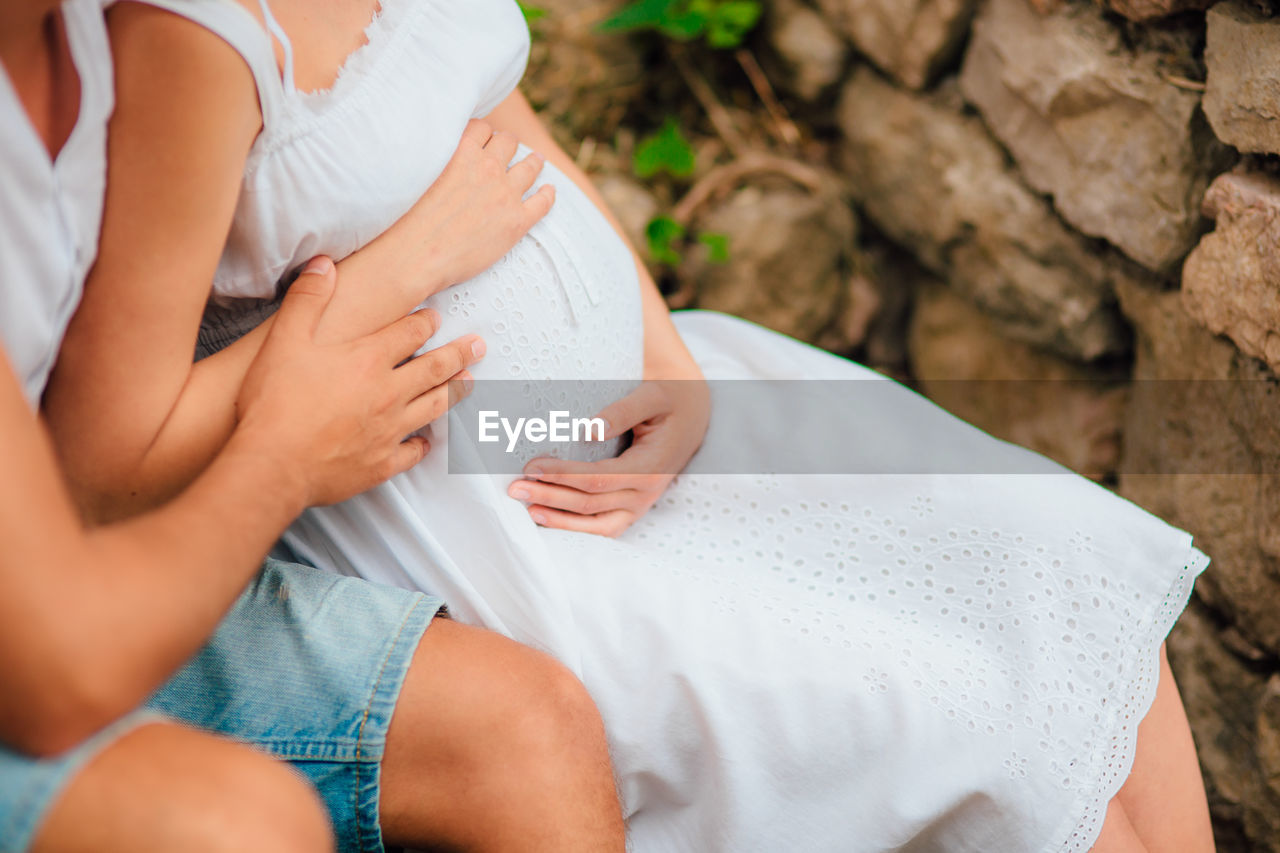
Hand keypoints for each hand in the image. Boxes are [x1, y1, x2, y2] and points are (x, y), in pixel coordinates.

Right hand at [236, 257, 485, 506]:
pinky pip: (413, 451)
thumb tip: (324, 264)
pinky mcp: (383, 463)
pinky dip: (423, 443)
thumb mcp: (285, 340)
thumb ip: (308, 299)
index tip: (436, 318)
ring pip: (435, 407)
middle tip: (480, 345)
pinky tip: (428, 440)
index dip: (425, 322)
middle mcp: (388, 393)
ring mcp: (389, 430)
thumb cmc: (275, 402)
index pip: (409, 333)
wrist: (274, 463)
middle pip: (435, 368)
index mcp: (368, 360)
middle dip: (460, 353)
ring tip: (471, 382)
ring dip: (455, 392)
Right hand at [401, 119, 555, 294]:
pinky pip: (542, 202)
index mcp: (462, 152)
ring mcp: (506, 194)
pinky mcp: (516, 221)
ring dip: (534, 162)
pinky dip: (548, 194)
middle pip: (507, 143)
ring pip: (529, 167)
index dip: (484, 133)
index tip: (485, 139)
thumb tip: (442, 158)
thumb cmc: (409, 220)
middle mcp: (488, 167)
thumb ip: (438, 160)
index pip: (481, 128)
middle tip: (509, 148)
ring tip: (537, 160)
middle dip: (508, 144)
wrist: (417, 254)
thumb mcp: (420, 173)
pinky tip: (549, 191)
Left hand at [507, 377, 709, 536]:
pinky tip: (548, 517)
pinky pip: (602, 528)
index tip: (533, 465)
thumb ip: (622, 411)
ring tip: (528, 508)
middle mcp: (647, 493)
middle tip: (515, 487)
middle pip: (590, 504)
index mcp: (651, 467)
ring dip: (559, 519)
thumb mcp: (652, 397)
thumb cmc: (670, 402)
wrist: (692, 416)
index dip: (564, 475)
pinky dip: (575, 527)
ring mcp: (640, 505)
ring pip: (596, 524)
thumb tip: (588, 430)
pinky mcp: (632, 508)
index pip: (599, 479)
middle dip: (550, 496)